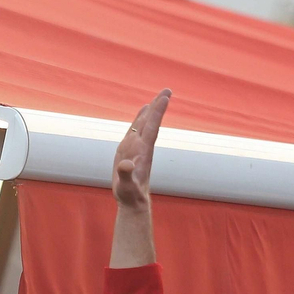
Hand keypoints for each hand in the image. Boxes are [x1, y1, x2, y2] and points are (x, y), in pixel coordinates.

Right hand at [113, 89, 171, 208]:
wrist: (134, 203)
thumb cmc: (130, 195)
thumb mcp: (127, 187)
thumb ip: (126, 175)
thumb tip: (127, 164)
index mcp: (142, 152)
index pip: (151, 127)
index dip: (157, 111)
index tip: (165, 97)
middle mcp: (141, 147)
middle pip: (150, 122)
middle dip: (157, 106)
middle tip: (167, 90)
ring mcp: (136, 149)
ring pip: (144, 126)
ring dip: (150, 111)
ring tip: (155, 99)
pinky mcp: (130, 152)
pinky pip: (136, 132)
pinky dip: (140, 120)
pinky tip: (142, 115)